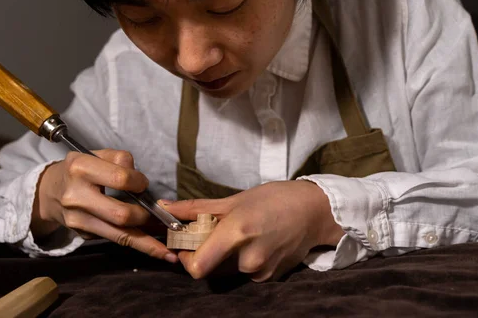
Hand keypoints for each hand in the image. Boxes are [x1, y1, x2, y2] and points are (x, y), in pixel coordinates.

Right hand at [31, 149, 177, 262]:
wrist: (49, 192)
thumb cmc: (81, 170)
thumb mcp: (97, 155)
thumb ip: (121, 160)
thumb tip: (142, 183)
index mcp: (81, 168)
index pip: (121, 179)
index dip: (139, 182)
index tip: (143, 184)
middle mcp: (76, 196)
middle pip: (121, 214)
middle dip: (145, 215)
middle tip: (155, 213)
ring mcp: (77, 219)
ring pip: (119, 235)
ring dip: (147, 242)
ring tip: (168, 250)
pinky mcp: (82, 234)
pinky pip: (114, 239)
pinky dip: (136, 243)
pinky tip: (153, 248)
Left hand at [162, 180, 344, 280]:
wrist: (314, 211)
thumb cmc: (274, 199)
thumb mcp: (233, 199)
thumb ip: (196, 209)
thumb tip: (164, 208)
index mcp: (236, 234)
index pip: (197, 267)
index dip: (186, 258)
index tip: (187, 244)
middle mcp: (247, 259)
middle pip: (209, 269)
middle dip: (205, 253)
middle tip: (213, 233)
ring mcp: (260, 272)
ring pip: (227, 271)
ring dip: (224, 257)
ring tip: (239, 235)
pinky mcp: (269, 278)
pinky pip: (244, 273)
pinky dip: (241, 261)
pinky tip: (255, 243)